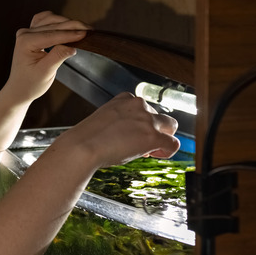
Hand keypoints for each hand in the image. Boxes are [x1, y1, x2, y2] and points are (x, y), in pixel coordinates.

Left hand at [3, 11, 89, 105]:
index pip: (52, 35)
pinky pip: (46, 21)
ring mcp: (27, 32)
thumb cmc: (30, 84)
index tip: (86, 34)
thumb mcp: (45, 72)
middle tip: (90, 30)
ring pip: (51, 20)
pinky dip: (58, 22)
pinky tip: (68, 26)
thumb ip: (58, 57)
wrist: (20, 89)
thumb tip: (73, 46)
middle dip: (73, 26)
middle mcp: (25, 34)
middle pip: (53, 25)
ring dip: (67, 23)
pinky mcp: (32, 33)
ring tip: (83, 28)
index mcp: (25, 42)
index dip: (70, 34)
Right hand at [58, 92, 180, 168]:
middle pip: (159, 116)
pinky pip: (173, 143)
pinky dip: (167, 151)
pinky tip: (155, 155)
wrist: (82, 147)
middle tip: (140, 145)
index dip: (140, 124)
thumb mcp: (104, 121)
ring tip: (148, 150)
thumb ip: (121, 123)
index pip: (143, 108)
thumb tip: (133, 138)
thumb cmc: (87, 139)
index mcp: (125, 99)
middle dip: (154, 130)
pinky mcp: (153, 136)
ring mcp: (147, 119)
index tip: (131, 136)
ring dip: (163, 138)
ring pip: (171, 126)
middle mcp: (138, 105)